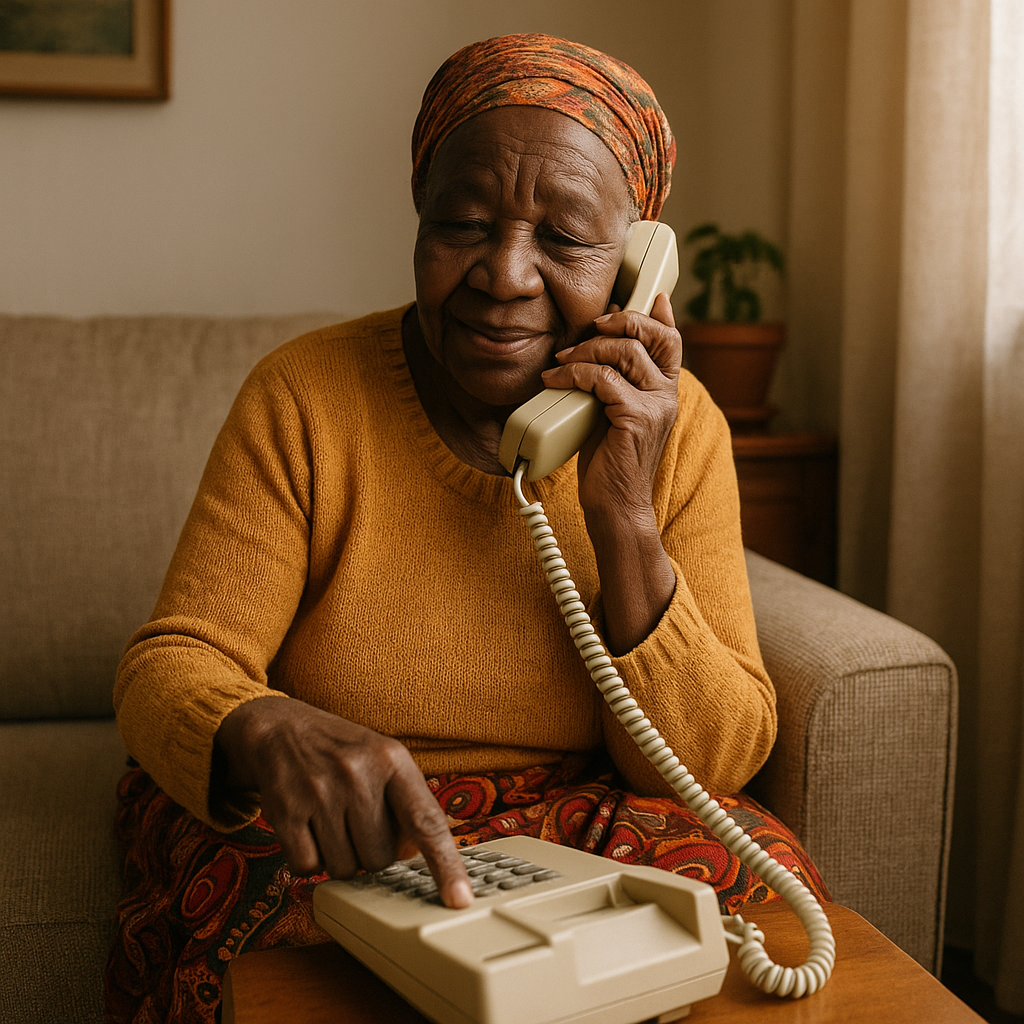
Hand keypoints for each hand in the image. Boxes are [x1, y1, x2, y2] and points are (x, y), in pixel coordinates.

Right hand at [213, 697, 472, 907]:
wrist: (282, 728)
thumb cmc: (344, 751)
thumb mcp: (384, 760)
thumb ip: (408, 804)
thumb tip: (417, 855)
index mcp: (392, 759)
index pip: (426, 821)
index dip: (445, 864)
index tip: (459, 898)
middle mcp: (357, 773)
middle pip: (380, 858)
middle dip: (371, 851)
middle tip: (357, 820)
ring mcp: (320, 792)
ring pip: (345, 868)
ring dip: (340, 857)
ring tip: (332, 819)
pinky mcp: (286, 810)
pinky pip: (308, 867)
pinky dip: (309, 858)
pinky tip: (309, 827)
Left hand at [539, 293, 680, 518]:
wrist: (615, 508)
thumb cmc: (609, 463)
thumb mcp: (612, 413)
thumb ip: (612, 383)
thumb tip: (592, 355)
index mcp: (665, 391)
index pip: (670, 338)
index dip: (653, 314)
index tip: (625, 304)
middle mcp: (668, 395)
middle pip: (652, 334)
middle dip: (617, 322)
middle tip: (588, 330)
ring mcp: (656, 406)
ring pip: (624, 351)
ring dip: (585, 350)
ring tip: (561, 361)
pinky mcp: (637, 418)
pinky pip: (602, 378)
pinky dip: (573, 374)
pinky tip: (555, 380)